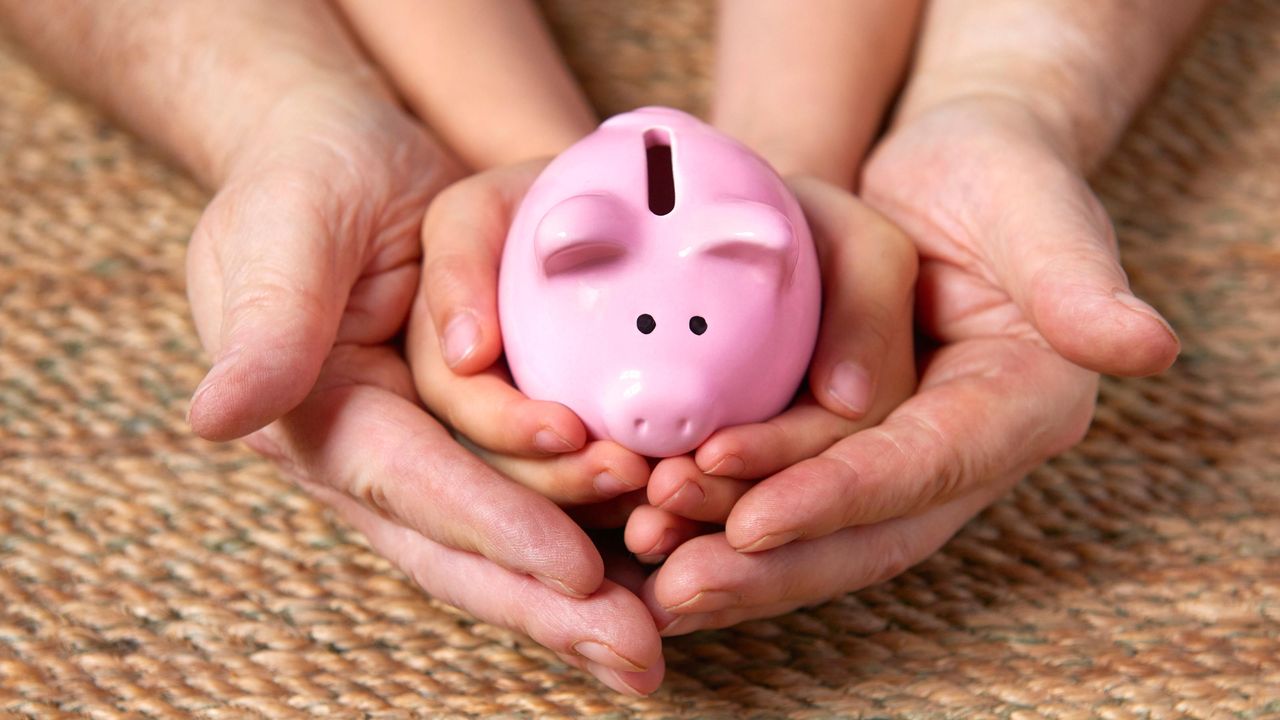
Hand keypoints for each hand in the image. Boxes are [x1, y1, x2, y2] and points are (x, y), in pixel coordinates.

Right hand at [184, 83, 661, 692]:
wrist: (346, 158)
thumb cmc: (309, 179)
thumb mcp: (283, 229)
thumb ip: (265, 324)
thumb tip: (216, 419)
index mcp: (314, 415)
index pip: (413, 485)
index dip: (494, 529)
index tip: (577, 573)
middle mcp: (369, 453)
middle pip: (462, 547)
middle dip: (548, 607)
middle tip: (639, 653)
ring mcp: (422, 451)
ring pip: (504, 538)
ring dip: (584, 577)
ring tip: (670, 596)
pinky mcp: (467, 437)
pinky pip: (529, 498)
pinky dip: (591, 529)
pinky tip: (656, 557)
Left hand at [641, 93, 1177, 635]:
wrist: (947, 173)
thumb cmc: (1001, 175)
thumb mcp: (1040, 206)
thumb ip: (1079, 279)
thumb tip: (1144, 347)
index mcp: (1024, 408)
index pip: (926, 468)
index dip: (840, 500)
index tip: (751, 520)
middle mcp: (961, 452)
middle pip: (865, 531)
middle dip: (769, 563)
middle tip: (674, 580)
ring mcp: (898, 457)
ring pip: (814, 528)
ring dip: (727, 550)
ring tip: (643, 552)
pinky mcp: (845, 447)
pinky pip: (781, 494)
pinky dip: (717, 516)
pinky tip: (646, 528)